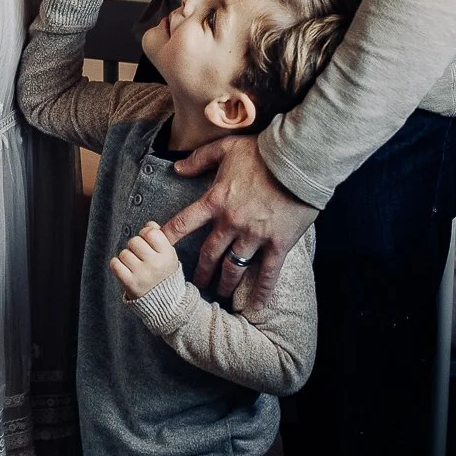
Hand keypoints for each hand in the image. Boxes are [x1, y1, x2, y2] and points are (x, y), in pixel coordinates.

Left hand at [110, 221, 179, 299]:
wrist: (165, 303)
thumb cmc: (164, 274)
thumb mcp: (168, 255)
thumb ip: (160, 237)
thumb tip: (149, 225)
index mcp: (168, 255)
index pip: (151, 232)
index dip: (146, 233)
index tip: (147, 241)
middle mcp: (156, 264)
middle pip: (134, 241)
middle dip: (135, 246)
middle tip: (140, 255)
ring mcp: (142, 274)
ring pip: (124, 253)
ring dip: (126, 257)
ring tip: (135, 265)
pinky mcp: (130, 284)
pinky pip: (115, 264)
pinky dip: (117, 265)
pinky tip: (125, 270)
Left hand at [161, 134, 316, 301]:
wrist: (298, 161)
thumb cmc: (262, 152)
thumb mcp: (225, 148)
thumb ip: (199, 159)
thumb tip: (176, 168)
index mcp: (215, 201)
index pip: (184, 223)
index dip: (169, 237)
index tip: (157, 250)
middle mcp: (230, 223)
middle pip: (209, 253)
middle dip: (201, 271)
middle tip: (195, 284)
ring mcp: (254, 236)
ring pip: (234, 267)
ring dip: (225, 283)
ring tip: (221, 294)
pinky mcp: (278, 244)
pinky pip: (267, 273)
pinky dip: (261, 292)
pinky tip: (255, 307)